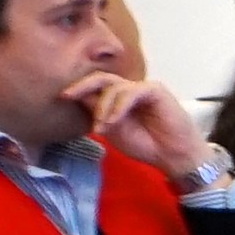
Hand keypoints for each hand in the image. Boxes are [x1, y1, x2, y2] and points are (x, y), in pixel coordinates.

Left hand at [73, 71, 216, 183]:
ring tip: (102, 127)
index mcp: (117, 100)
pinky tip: (113, 120)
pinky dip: (119, 105)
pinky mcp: (155, 90)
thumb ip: (98, 114)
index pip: (96, 88)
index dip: (79, 90)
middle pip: (102, 79)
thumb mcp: (113, 130)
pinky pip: (131, 92)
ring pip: (114, 87)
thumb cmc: (146, 145)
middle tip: (67, 95)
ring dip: (103, 107)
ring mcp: (142, 89)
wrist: (172, 155)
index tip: (62, 97)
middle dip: (82, 86)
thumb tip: (78, 99)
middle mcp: (129, 91)